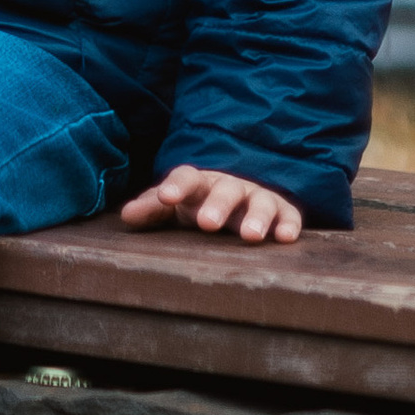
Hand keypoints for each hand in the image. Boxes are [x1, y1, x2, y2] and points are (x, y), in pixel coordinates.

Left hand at [120, 166, 304, 245]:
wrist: (239, 199)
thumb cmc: (198, 205)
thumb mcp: (175, 207)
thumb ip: (152, 210)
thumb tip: (126, 216)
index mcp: (200, 183)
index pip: (187, 177)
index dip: (176, 186)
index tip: (165, 197)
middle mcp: (230, 186)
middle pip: (225, 189)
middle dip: (217, 205)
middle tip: (207, 223)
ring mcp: (257, 196)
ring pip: (260, 201)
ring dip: (256, 216)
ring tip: (250, 236)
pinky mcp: (282, 211)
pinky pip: (288, 214)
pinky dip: (288, 223)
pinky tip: (286, 237)